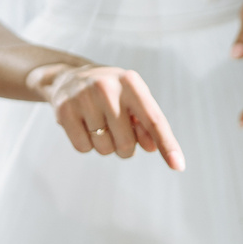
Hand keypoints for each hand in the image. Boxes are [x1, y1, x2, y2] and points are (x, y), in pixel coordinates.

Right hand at [32, 63, 184, 169]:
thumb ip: (148, 125)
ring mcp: (83, 97)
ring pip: (105, 149)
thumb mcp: (134, 102)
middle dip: (125, 146)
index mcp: (131, 83)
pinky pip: (83, 148)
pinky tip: (83, 126)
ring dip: (105, 145)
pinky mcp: (64, 110)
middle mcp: (107, 87)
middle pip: (127, 143)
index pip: (154, 120)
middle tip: (116, 129)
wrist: (70, 77)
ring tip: (98, 124)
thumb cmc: (113, 95)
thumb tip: (152, 147)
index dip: (167, 145)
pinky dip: (87, 145)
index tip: (179, 166)